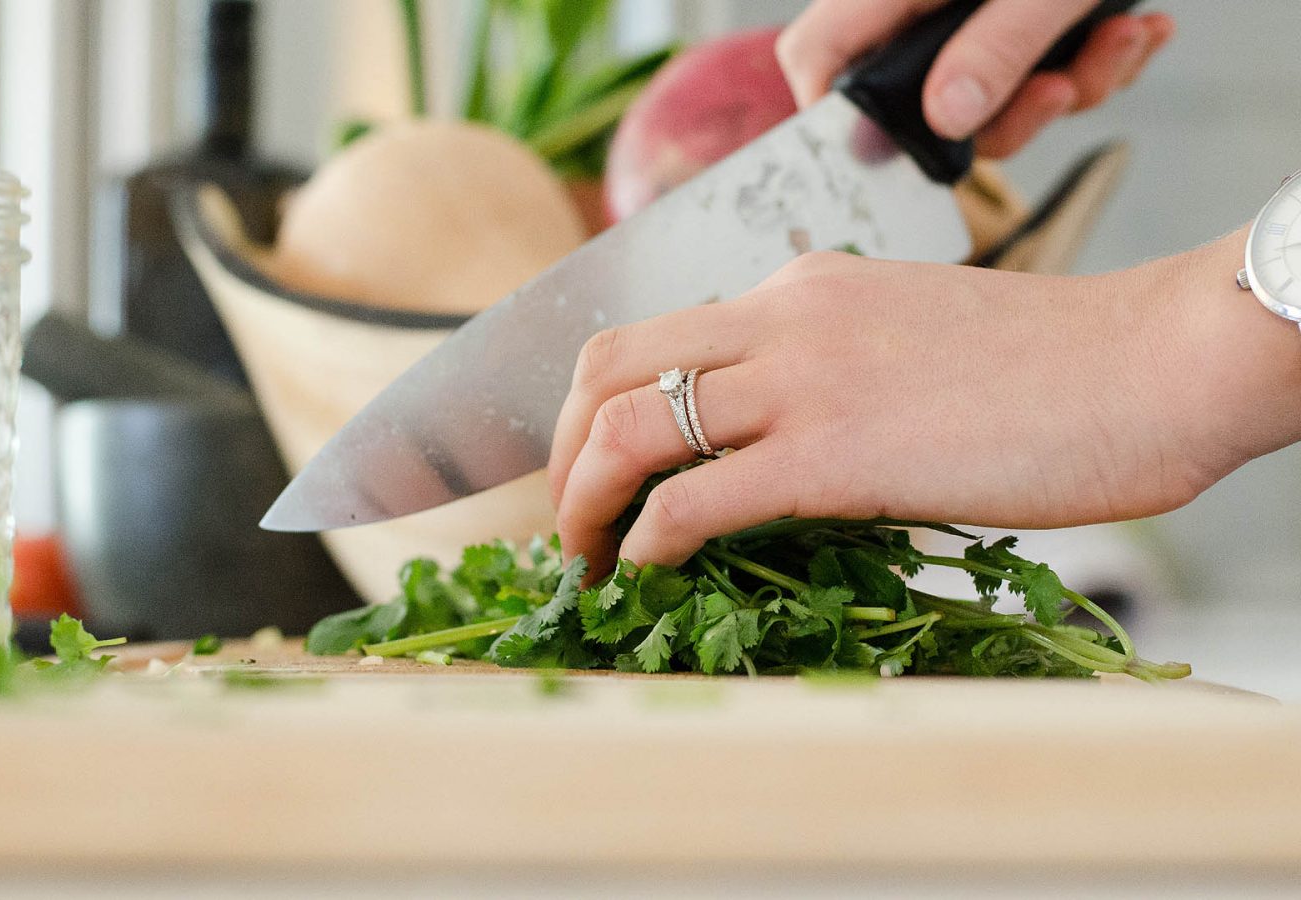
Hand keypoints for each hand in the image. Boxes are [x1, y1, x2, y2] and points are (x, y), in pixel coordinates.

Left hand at [548, 230, 1300, 575]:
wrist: (1151, 364)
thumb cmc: (1050, 369)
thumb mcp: (906, 336)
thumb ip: (825, 370)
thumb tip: (769, 446)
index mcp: (796, 289)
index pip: (650, 336)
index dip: (593, 407)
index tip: (593, 470)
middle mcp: (779, 317)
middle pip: (605, 367)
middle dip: (559, 452)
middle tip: (567, 520)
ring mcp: (801, 380)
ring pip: (627, 428)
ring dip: (582, 504)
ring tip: (585, 561)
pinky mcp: (833, 454)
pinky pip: (694, 500)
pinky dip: (645, 541)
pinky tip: (645, 572)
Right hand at [776, 0, 1175, 157]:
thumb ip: (998, 45)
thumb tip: (950, 121)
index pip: (819, 56)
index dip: (834, 117)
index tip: (889, 157)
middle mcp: (924, 3)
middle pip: (924, 99)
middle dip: (1010, 114)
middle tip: (1061, 88)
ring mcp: (972, 10)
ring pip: (995, 93)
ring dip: (1073, 83)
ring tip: (1123, 38)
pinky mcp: (1022, 14)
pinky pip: (1043, 67)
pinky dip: (1095, 59)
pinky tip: (1138, 27)